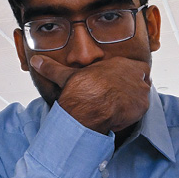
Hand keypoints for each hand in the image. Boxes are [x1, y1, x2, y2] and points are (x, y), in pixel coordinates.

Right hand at [31, 55, 151, 134]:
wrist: (90, 107)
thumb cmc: (82, 89)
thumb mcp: (67, 76)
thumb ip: (53, 68)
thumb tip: (36, 61)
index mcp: (121, 63)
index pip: (138, 66)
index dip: (131, 75)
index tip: (121, 82)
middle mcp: (135, 74)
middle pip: (142, 80)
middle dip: (133, 88)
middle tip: (119, 97)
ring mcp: (140, 90)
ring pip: (142, 95)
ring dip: (134, 101)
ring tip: (119, 108)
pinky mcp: (142, 106)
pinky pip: (141, 109)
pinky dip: (132, 113)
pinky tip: (119, 116)